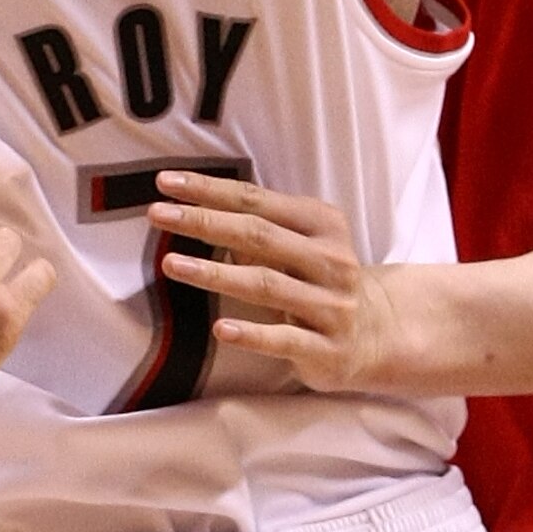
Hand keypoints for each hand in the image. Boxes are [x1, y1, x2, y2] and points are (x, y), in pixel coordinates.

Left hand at [151, 171, 419, 391]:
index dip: (211, 190)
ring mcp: (330, 305)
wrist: (374, 335)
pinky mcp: (325, 349)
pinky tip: (220, 329)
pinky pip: (284, 339)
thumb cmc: (320, 281)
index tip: (166, 182)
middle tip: (157, 213)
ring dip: (215, 274)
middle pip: (258, 235)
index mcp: (322, 224)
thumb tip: (196, 209)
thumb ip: (259, 227)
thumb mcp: (300, 245)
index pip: (257, 201)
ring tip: (171, 264)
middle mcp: (329, 261)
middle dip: (205, 222)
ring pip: (266, 285)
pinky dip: (252, 334)